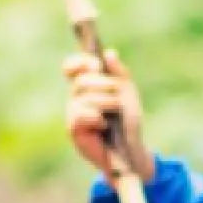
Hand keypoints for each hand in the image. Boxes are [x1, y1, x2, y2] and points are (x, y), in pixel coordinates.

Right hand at [62, 52, 152, 181]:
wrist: (131, 149)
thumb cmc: (127, 121)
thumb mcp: (127, 93)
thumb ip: (119, 73)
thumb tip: (109, 54)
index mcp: (87, 87)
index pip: (71, 68)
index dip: (78, 62)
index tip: (95, 65)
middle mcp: (76, 99)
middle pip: (81, 81)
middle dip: (103, 84)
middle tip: (117, 94)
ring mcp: (73, 114)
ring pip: (84, 98)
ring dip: (107, 102)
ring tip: (116, 112)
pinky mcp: (73, 130)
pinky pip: (81, 115)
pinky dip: (97, 117)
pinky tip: (104, 125)